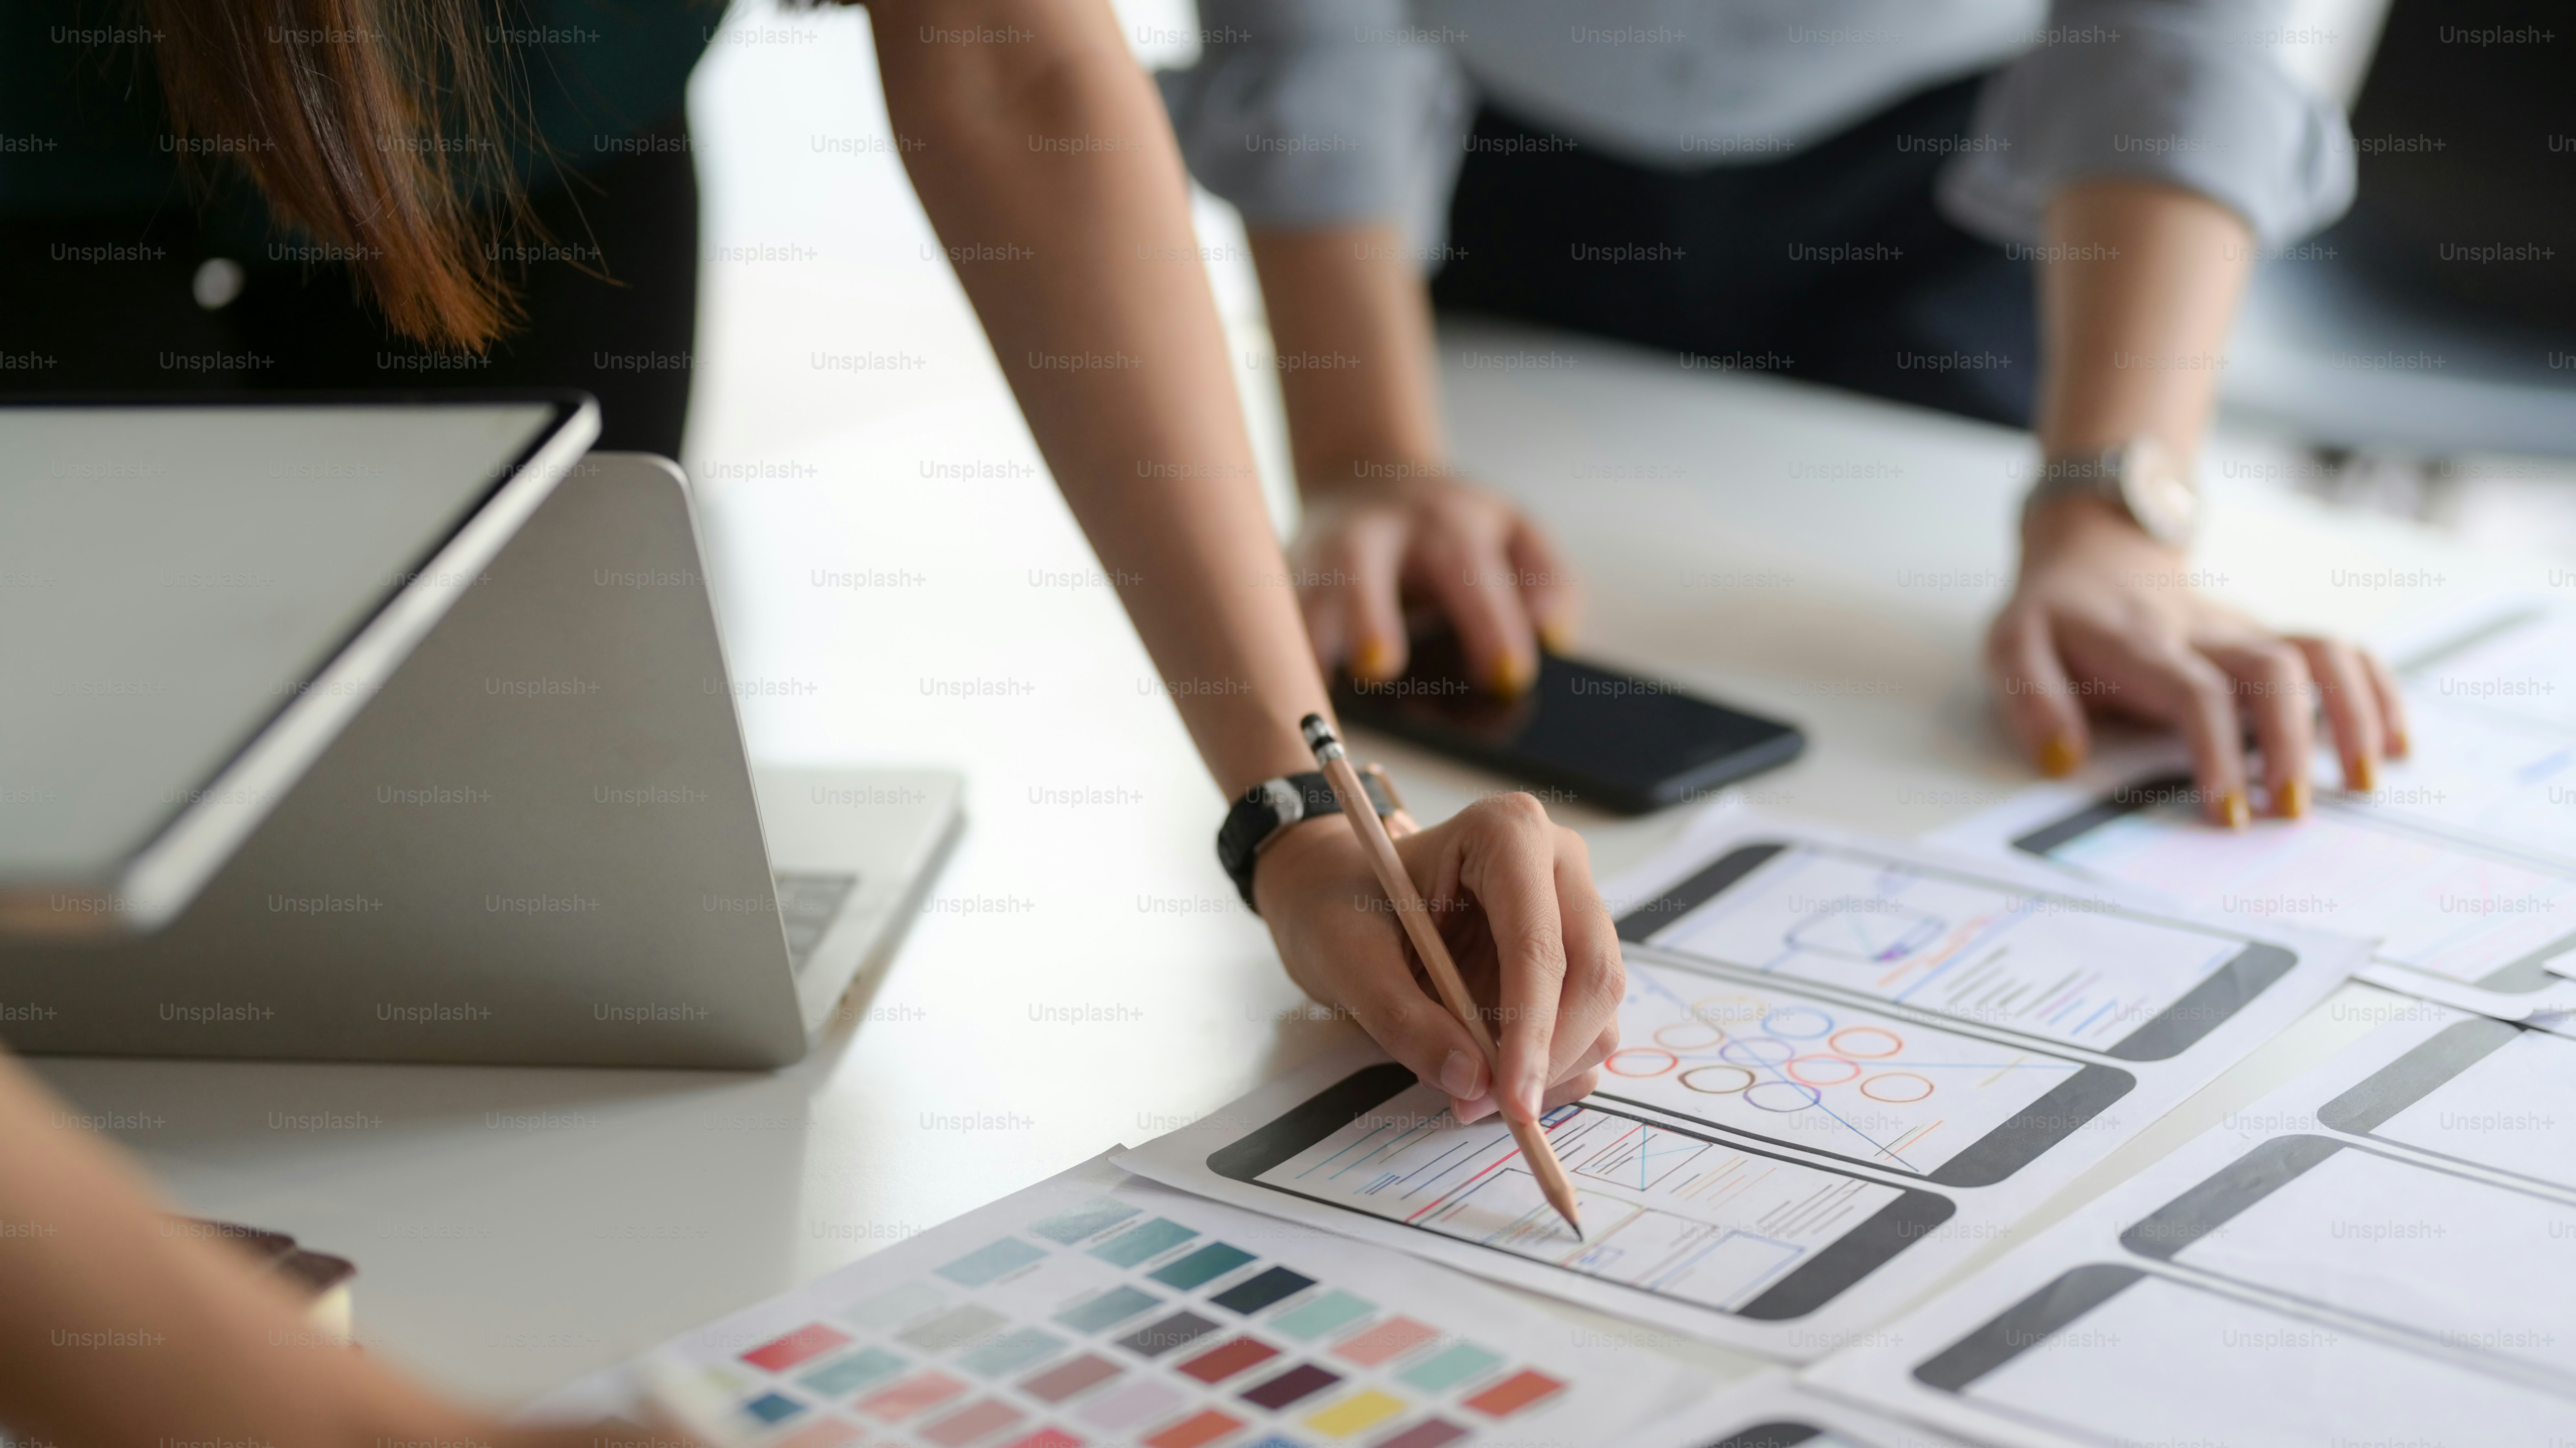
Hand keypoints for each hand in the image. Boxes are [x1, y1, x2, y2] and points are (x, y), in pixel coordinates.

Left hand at [1252, 793, 1621, 1123]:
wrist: (1334, 892)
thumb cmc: (1337, 907)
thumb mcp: (1348, 960)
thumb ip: (1405, 1020)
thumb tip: (1473, 1081)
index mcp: (1507, 834)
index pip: (1539, 944)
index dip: (1532, 1031)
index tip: (1511, 1100)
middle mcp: (1557, 863)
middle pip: (1592, 975)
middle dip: (1551, 1055)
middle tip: (1494, 1110)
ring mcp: (1571, 907)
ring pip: (1598, 1007)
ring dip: (1550, 1066)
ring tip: (1473, 1092)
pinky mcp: (1570, 954)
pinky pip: (1586, 1024)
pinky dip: (1549, 1064)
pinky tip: (1493, 1072)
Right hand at [1289, 471, 1578, 695]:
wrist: (1366, 476)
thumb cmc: (1454, 530)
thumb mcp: (1515, 534)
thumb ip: (1548, 582)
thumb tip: (1551, 637)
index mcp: (1446, 525)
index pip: (1471, 573)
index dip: (1491, 624)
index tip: (1509, 676)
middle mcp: (1374, 535)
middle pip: (1363, 569)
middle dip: (1369, 615)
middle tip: (1381, 666)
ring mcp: (1316, 558)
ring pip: (1299, 597)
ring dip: (1306, 644)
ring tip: (1315, 698)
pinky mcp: (1280, 583)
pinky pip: (1272, 625)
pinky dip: (1276, 660)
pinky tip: (1287, 702)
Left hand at [1986, 498, 2410, 824]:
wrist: (2093, 552)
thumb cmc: (2055, 614)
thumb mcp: (2012, 646)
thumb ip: (2031, 698)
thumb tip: (2060, 758)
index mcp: (2142, 645)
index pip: (2195, 694)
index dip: (2218, 752)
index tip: (2229, 812)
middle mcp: (2206, 634)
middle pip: (2273, 672)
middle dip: (2292, 743)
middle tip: (2293, 812)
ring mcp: (2247, 631)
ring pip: (2323, 652)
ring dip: (2355, 713)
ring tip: (2363, 781)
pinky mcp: (2270, 636)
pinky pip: (2340, 651)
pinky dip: (2376, 692)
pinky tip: (2393, 743)